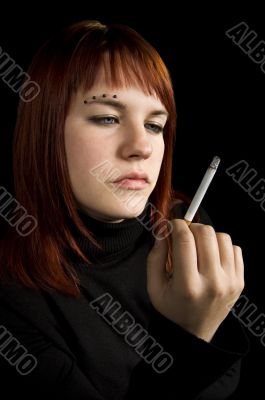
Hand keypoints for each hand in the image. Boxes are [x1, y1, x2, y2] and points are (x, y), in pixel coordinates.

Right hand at [146, 219, 244, 341]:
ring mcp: (229, 282)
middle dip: (192, 227)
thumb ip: (155, 257)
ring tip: (198, 246)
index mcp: (187, 285)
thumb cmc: (171, 308)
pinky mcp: (239, 282)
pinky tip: (211, 256)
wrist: (194, 333)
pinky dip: (222, 247)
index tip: (172, 224)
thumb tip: (163, 230)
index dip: (177, 225)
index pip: (185, 240)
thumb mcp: (154, 287)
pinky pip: (235, 249)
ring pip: (223, 238)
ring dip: (208, 236)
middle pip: (206, 234)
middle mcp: (212, 283)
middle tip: (184, 234)